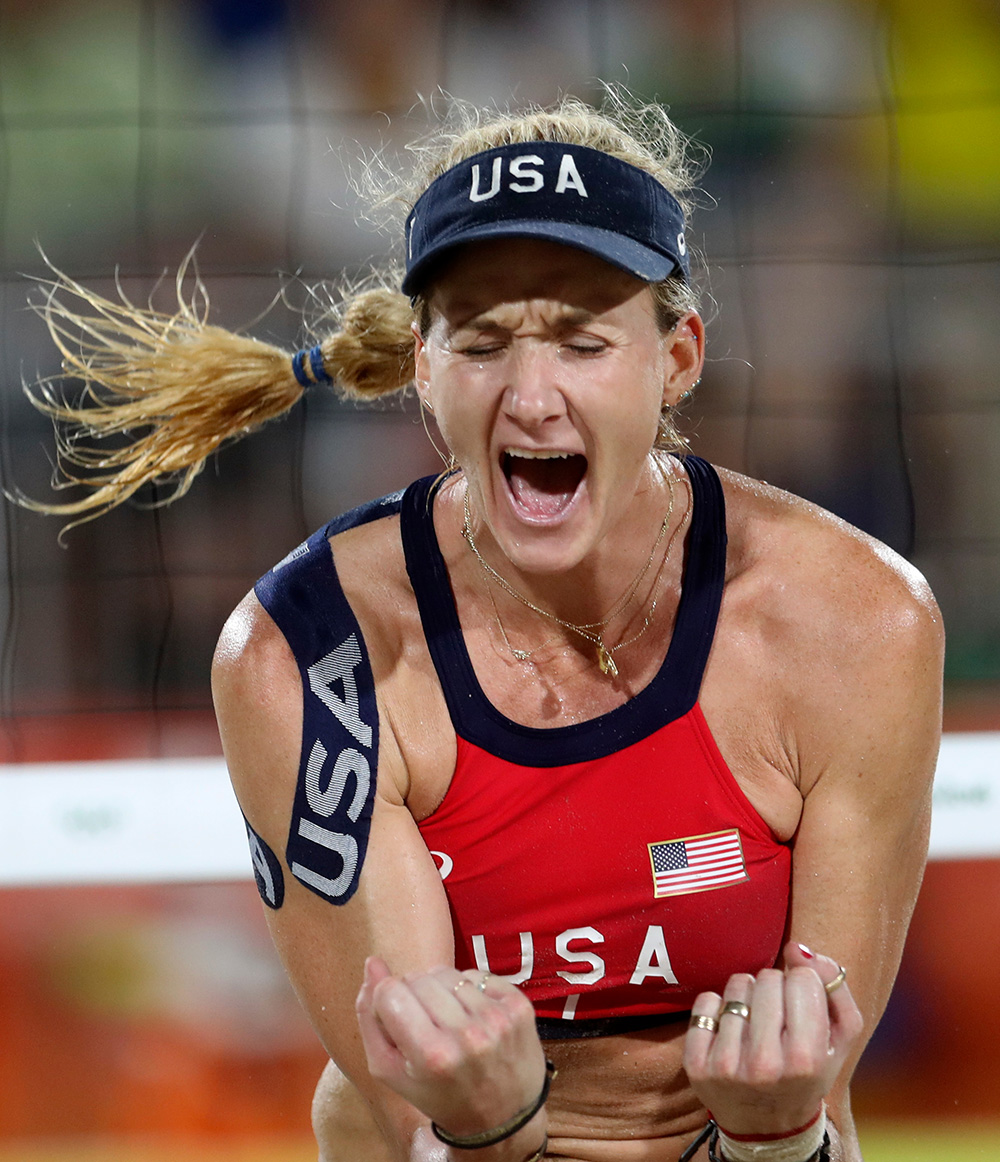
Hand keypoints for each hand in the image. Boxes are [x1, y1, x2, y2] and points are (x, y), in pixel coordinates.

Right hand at [356, 957, 547, 1140]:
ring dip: (442, 991)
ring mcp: (496, 1019)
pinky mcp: (518, 1006)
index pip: (391, 991)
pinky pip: (477, 974)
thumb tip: (373, 963)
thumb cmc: (439, 1094)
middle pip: (418, 978)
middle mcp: (467, 1035)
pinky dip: (469, 990)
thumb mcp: (391, 1071)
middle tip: (426, 1024)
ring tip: (449, 1021)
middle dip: (414, 995)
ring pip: (447, 973)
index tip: (398, 1019)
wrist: (502, 1118)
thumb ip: (370, 1017)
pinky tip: (473, 1017)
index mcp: (432, 1056)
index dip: (388, 1001)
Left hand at [683, 941, 863, 1135]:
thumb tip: (797, 948)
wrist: (769, 1128)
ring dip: (747, 996)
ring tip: (755, 1025)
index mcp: (806, 1060)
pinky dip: (718, 1007)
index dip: (803, 984)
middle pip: (768, 978)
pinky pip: (706, 1000)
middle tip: (778, 1019)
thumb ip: (833, 986)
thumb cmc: (808, 1073)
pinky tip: (730, 1032)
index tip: (801, 1005)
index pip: (801, 978)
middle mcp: (765, 1065)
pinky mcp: (697, 1065)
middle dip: (775, 989)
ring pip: (737, 984)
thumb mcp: (839, 1038)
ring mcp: (727, 1065)